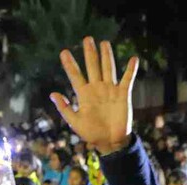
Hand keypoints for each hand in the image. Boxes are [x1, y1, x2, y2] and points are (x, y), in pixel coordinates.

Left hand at [50, 37, 138, 154]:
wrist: (110, 142)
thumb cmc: (91, 133)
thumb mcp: (75, 122)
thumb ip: (65, 108)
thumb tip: (53, 94)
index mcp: (84, 95)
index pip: (75, 76)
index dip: (70, 65)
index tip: (63, 52)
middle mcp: (97, 89)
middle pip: (93, 67)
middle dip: (89, 54)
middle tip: (87, 39)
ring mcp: (110, 90)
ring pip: (108, 69)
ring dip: (107, 56)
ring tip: (104, 43)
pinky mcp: (123, 95)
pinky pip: (127, 80)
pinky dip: (131, 70)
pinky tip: (133, 59)